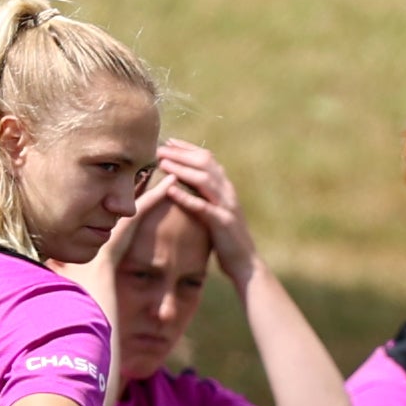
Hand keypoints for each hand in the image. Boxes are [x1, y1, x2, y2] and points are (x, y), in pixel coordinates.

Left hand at [153, 137, 258, 284]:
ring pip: (204, 180)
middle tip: (159, 149)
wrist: (245, 263)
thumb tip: (186, 183)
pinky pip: (203, 207)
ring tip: (162, 163)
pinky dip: (186, 197)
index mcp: (226, 188)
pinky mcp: (222, 223)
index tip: (169, 142)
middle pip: (205, 164)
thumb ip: (206, 196)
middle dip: (181, 154)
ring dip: (182, 169)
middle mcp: (228, 193)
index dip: (188, 148)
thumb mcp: (216, 212)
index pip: (208, 159)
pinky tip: (170, 190)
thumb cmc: (226, 239)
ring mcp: (226, 207)